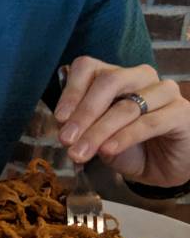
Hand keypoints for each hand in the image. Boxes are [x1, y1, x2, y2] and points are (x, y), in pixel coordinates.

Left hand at [55, 56, 189, 186]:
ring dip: (98, 131)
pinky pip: (149, 122)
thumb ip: (81, 127)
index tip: (59, 118)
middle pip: (108, 81)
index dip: (71, 91)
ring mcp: (165, 92)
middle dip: (83, 112)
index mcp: (116, 76)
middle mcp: (141, 77)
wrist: (163, 169)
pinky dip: (124, 137)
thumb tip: (62, 125)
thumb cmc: (129, 149)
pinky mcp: (183, 112)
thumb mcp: (97, 137)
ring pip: (127, 106)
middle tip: (66, 139)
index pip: (88, 68)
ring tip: (80, 152)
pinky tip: (107, 150)